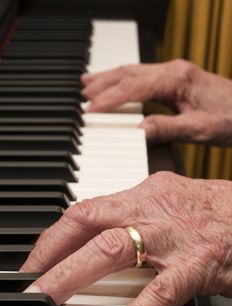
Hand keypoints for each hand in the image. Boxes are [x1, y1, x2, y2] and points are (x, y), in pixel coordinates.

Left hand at [21, 172, 231, 305]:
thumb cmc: (210, 210)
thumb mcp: (165, 201)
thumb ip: (132, 215)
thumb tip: (98, 234)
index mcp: (142, 194)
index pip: (86, 209)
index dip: (55, 236)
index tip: (37, 259)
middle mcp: (152, 211)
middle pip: (90, 225)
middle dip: (53, 255)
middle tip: (31, 283)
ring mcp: (173, 237)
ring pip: (114, 250)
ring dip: (74, 276)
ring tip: (50, 300)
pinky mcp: (197, 263)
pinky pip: (160, 291)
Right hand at [81, 59, 231, 145]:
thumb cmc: (230, 118)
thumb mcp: (198, 129)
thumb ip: (167, 128)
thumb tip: (138, 131)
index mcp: (176, 80)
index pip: (133, 88)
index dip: (109, 99)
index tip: (91, 110)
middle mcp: (173, 71)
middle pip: (128, 73)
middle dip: (102, 84)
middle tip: (82, 96)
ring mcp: (174, 72)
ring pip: (133, 70)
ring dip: (109, 77)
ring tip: (88, 84)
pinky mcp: (176, 77)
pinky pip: (142, 74)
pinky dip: (123, 79)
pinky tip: (116, 82)